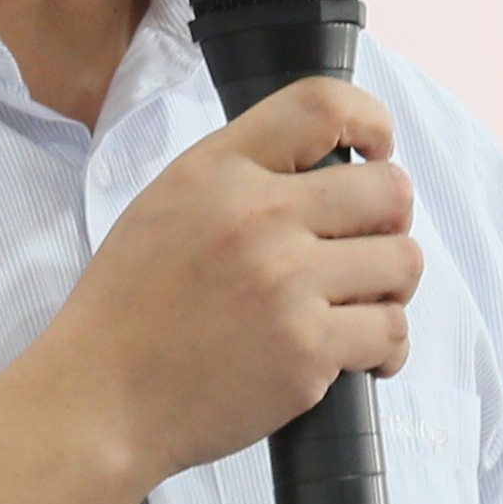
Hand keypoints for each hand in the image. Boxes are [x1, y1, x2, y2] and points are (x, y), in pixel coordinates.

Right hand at [31, 76, 418, 499]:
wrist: (99, 398)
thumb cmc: (128, 311)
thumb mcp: (165, 208)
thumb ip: (238, 179)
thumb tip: (321, 171)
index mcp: (219, 171)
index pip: (321, 104)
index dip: (371, 121)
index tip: (379, 149)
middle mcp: (259, 216)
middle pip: (389, 190)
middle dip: (390, 223)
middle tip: (365, 253)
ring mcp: (288, 282)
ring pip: (403, 262)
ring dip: (390, 288)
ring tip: (356, 308)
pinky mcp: (307, 348)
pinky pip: (391, 331)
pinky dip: (384, 349)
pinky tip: (355, 357)